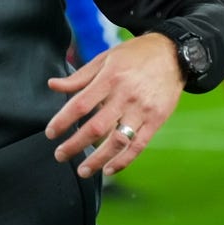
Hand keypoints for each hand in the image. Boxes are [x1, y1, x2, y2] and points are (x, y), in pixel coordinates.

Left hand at [44, 33, 182, 177]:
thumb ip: (79, 77)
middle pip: (97, 127)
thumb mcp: (104, 58)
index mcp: (109, 78)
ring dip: (98, 159)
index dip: (63, 121)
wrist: (172, 54)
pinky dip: (124, 160)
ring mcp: (142, 110)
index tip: (51, 133)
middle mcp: (125, 96)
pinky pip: (139, 145)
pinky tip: (109, 169)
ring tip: (83, 170)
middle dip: (75, 145)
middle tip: (60, 155)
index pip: (81, 104)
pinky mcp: (157, 120)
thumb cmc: (133, 56)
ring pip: (118, 141)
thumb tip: (53, 86)